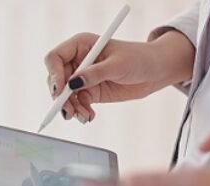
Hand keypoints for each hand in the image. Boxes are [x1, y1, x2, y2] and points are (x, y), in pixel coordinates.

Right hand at [43, 30, 192, 122]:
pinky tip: (90, 115)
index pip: (55, 58)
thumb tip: (72, 84)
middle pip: (56, 80)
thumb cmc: (139, 58)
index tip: (61, 90)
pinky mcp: (90, 91)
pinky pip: (77, 104)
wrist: (154, 72)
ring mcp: (83, 77)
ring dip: (71, 108)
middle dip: (61, 97)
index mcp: (81, 45)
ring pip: (65, 95)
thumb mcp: (118, 65)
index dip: (54, 74)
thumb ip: (95, 73)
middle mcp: (78, 61)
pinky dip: (80, 112)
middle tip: (68, 110)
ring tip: (83, 116)